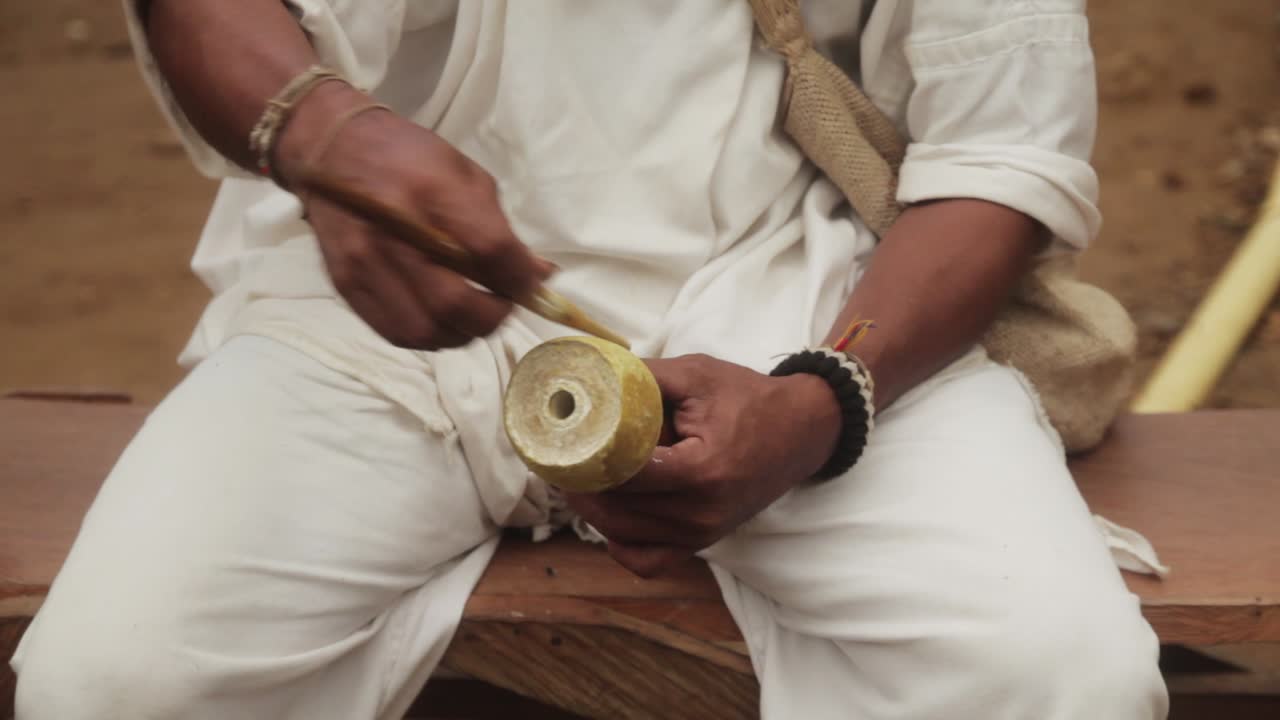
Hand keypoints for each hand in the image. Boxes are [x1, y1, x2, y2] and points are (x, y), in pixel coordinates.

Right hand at [274, 83, 552, 349]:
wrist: (331, 147)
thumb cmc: (408, 156)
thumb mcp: (464, 175)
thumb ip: (501, 229)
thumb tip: (539, 275)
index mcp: (432, 191)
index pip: (490, 252)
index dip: (520, 279)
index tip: (532, 284)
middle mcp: (395, 232)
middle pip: (456, 304)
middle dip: (493, 316)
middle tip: (502, 305)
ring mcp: (366, 263)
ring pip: (426, 330)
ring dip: (461, 333)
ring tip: (473, 315)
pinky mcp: (347, 284)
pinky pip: (396, 333)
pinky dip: (430, 335)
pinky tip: (442, 320)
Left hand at [566, 354, 840, 576]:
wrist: (802, 431)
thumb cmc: (749, 399)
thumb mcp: (695, 375)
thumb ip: (641, 377)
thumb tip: (586, 372)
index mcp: (701, 470)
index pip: (623, 475)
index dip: (583, 460)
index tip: (558, 443)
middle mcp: (701, 512)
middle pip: (616, 509)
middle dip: (578, 485)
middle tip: (554, 459)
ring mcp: (703, 534)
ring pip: (623, 535)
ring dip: (592, 510)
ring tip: (572, 478)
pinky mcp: (703, 543)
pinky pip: (648, 560)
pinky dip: (620, 544)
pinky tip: (606, 517)